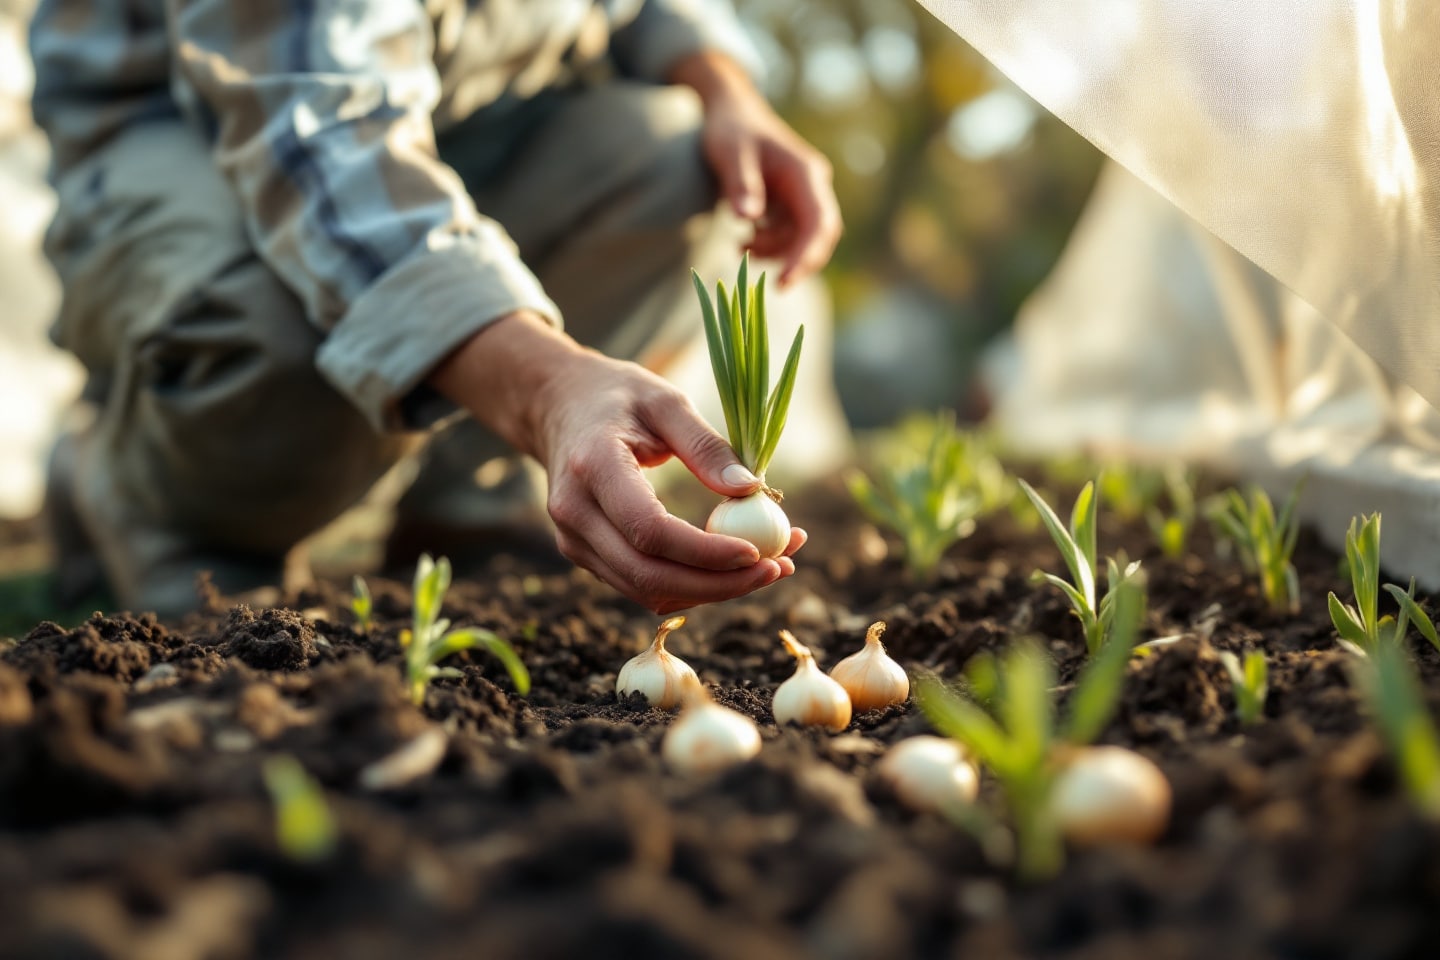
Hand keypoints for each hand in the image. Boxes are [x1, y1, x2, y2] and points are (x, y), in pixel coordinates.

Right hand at [429, 313, 805, 612]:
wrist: (557, 406)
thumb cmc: (618, 397)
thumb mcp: (665, 401)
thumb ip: (705, 445)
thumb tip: (751, 491)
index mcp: (591, 467)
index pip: (649, 530)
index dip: (705, 552)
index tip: (758, 551)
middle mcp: (574, 513)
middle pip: (649, 575)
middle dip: (719, 584)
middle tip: (778, 568)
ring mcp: (574, 541)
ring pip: (647, 591)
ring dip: (713, 591)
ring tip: (772, 567)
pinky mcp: (586, 555)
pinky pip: (643, 586)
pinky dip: (692, 586)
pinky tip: (734, 568)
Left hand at [671, 52, 842, 287]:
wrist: (730, 110)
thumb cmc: (730, 129)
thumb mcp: (730, 153)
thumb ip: (740, 184)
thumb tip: (747, 218)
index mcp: (806, 173)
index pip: (818, 224)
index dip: (805, 257)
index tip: (782, 283)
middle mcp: (812, 185)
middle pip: (820, 236)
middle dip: (795, 261)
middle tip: (770, 285)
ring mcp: (803, 195)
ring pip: (800, 239)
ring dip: (774, 252)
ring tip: (740, 246)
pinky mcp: (790, 203)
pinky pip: (788, 235)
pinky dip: (768, 245)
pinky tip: (744, 240)